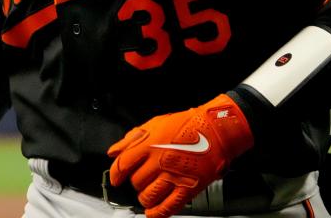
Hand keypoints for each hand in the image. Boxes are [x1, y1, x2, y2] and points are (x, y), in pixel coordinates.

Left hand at [107, 93, 253, 217]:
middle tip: (141, 179)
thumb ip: (132, 138)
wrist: (216, 130)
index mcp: (149, 144)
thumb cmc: (188, 124)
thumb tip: (114, 151)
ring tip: (147, 194)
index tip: (116, 179)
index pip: (123, 164)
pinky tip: (153, 212)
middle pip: (136, 181)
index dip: (116, 174)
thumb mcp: (155, 123)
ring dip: (145, 197)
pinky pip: (168, 206)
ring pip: (148, 196)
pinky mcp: (188, 187)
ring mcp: (173, 176)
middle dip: (136, 182)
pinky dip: (157, 213)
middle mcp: (159, 161)